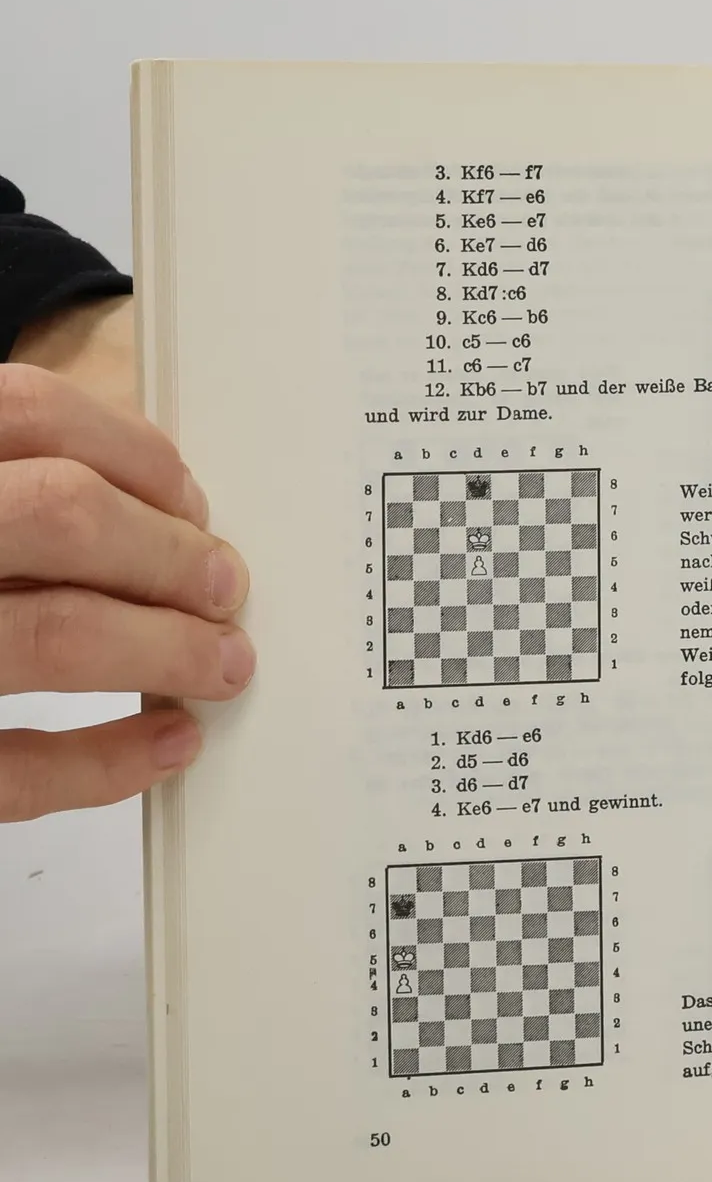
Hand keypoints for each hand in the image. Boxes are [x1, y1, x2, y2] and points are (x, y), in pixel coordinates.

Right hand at [0, 301, 253, 821]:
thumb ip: (12, 487)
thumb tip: (155, 514)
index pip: (27, 413)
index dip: (133, 455)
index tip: (189, 501)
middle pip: (60, 516)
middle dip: (168, 555)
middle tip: (221, 588)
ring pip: (54, 636)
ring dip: (166, 652)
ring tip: (218, 663)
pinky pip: (11, 769)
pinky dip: (106, 761)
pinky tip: (165, 744)